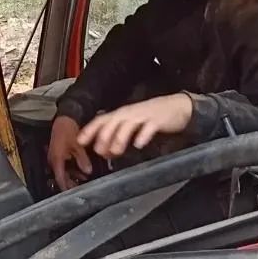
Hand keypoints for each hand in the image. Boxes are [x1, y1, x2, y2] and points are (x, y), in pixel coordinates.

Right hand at [48, 116, 92, 190]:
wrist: (64, 118)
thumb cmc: (68, 129)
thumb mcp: (78, 146)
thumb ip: (82, 160)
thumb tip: (88, 171)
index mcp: (56, 159)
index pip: (60, 178)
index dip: (66, 187)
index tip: (72, 193)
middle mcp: (54, 159)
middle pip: (61, 176)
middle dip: (70, 183)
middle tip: (79, 189)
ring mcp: (55, 156)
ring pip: (63, 171)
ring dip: (72, 176)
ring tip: (83, 179)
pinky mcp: (58, 153)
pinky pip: (64, 165)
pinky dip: (71, 169)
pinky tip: (80, 169)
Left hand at [77, 94, 193, 159]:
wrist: (177, 107)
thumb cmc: (152, 117)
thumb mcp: (132, 124)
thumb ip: (118, 136)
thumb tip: (104, 151)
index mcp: (122, 114)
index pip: (102, 120)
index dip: (90, 130)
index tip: (80, 141)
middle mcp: (130, 113)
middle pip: (113, 122)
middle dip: (104, 136)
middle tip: (98, 150)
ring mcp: (144, 115)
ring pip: (128, 125)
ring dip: (120, 138)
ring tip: (115, 151)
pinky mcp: (158, 120)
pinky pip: (149, 127)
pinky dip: (143, 136)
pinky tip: (139, 144)